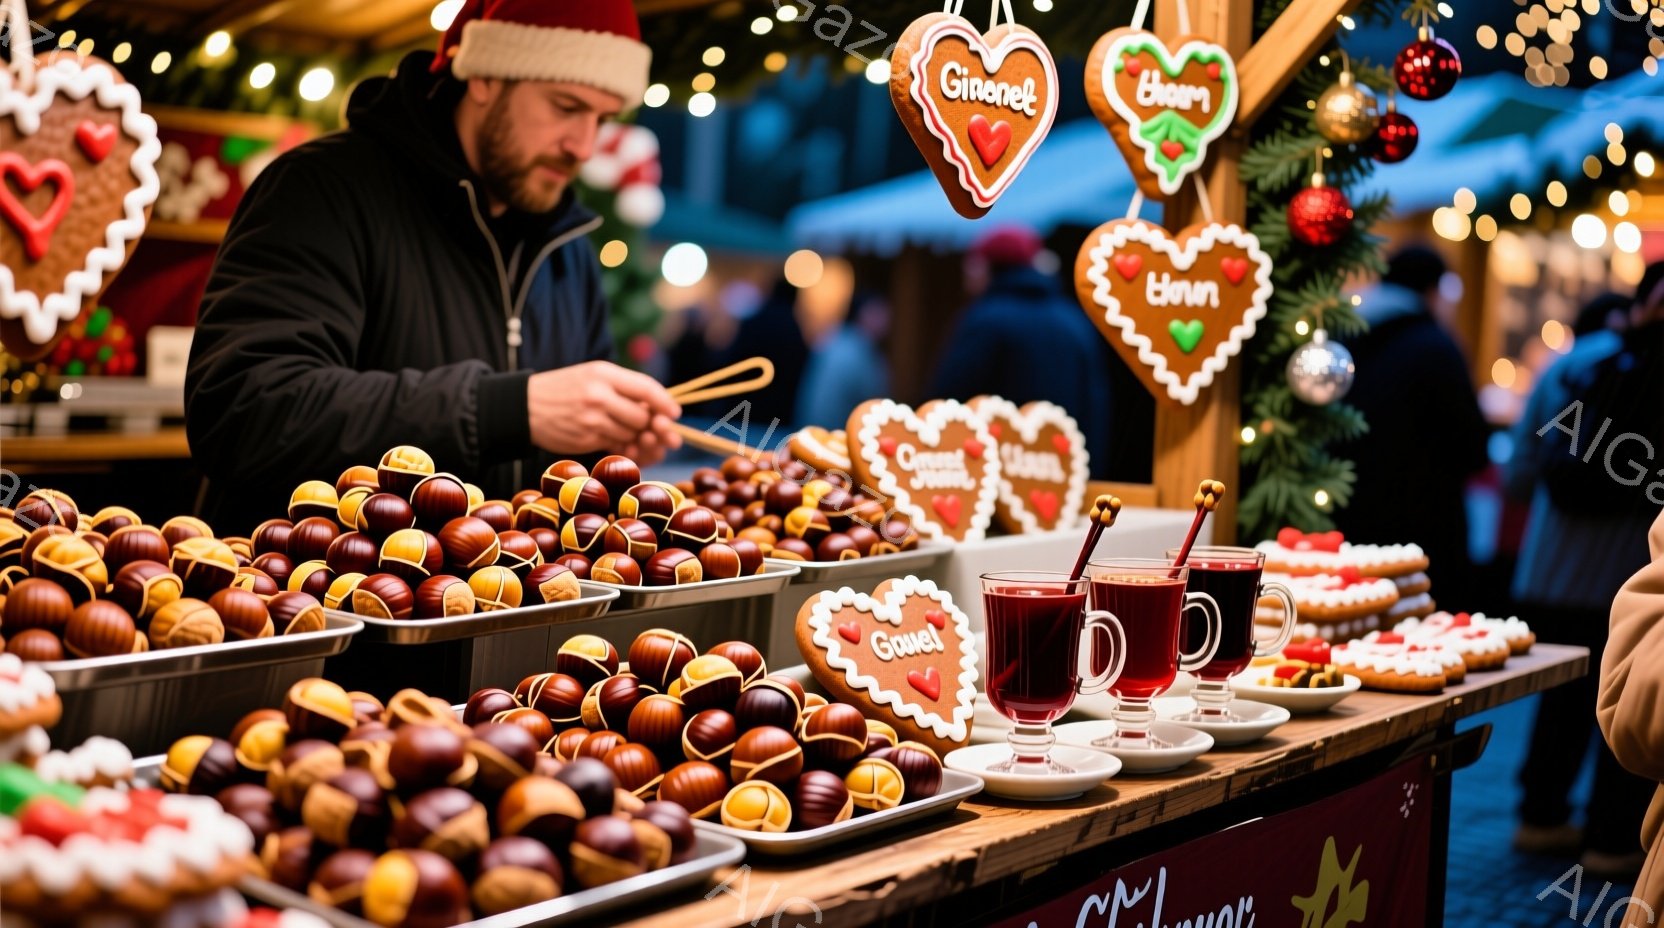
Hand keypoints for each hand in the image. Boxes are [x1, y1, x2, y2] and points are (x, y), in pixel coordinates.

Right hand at [527, 362, 681, 462]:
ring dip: (635, 436)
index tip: (675, 413)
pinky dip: (622, 446)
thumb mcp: (593, 375)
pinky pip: (616, 446)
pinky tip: (618, 442)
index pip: (646, 388)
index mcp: (603, 374)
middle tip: (652, 426)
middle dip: (650, 424)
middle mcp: (598, 396)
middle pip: (642, 417)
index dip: (665, 403)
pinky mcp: (585, 440)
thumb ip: (624, 387)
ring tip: (627, 431)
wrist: (524, 406)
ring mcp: (591, 420)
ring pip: (631, 434)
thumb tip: (661, 408)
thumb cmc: (565, 388)